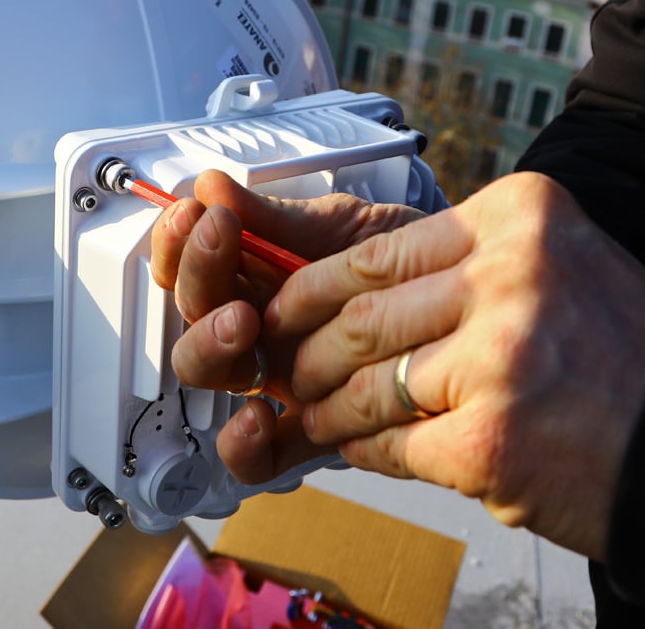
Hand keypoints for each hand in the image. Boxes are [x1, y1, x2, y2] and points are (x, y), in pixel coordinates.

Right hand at [150, 169, 423, 451]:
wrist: (465, 300)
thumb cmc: (403, 259)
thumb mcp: (339, 227)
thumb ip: (274, 217)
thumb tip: (210, 184)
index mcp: (251, 276)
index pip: (187, 263)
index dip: (178, 241)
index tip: (198, 211)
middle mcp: (253, 328)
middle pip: (189, 316)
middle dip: (197, 279)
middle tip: (220, 244)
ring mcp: (274, 377)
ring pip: (206, 375)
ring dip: (209, 345)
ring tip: (240, 321)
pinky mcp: (304, 430)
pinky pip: (253, 458)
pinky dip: (241, 442)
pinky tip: (256, 416)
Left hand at [229, 172, 644, 559]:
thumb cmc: (605, 346)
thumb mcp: (543, 260)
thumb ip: (449, 260)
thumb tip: (318, 284)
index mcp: (515, 215)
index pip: (374, 252)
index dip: (307, 289)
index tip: (277, 311)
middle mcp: (509, 273)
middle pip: (358, 315)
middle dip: (302, 351)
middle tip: (281, 371)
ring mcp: (500, 357)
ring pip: (362, 382)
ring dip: (323, 407)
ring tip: (312, 415)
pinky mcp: (491, 437)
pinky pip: (390, 443)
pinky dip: (362, 451)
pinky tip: (358, 449)